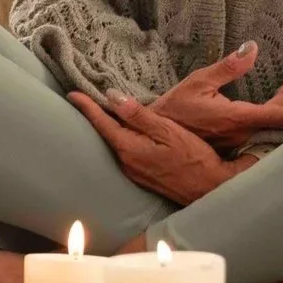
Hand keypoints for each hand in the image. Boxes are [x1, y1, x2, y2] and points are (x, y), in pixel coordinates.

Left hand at [70, 90, 244, 205]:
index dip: (86, 106)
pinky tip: (126, 131)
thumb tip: (112, 97)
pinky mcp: (142, 175)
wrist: (210, 188)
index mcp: (129, 148)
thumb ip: (139, 115)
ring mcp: (133, 171)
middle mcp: (125, 162)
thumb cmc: (194, 158)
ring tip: (103, 111)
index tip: (72, 94)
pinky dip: (122, 138)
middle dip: (95, 116)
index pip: (101, 123)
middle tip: (85, 98)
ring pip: (116, 143)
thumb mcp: (167, 131)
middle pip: (105, 133)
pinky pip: (126, 152)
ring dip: (110, 127)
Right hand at [150, 42, 282, 153]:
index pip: (281, 113)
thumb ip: (228, 67)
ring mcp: (243, 137)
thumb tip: (252, 48)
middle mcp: (246, 131)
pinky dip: (281, 105)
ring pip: (276, 116)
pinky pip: (266, 121)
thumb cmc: (173, 111)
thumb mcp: (197, 83)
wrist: (154, 137)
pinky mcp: (237, 138)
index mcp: (239, 118)